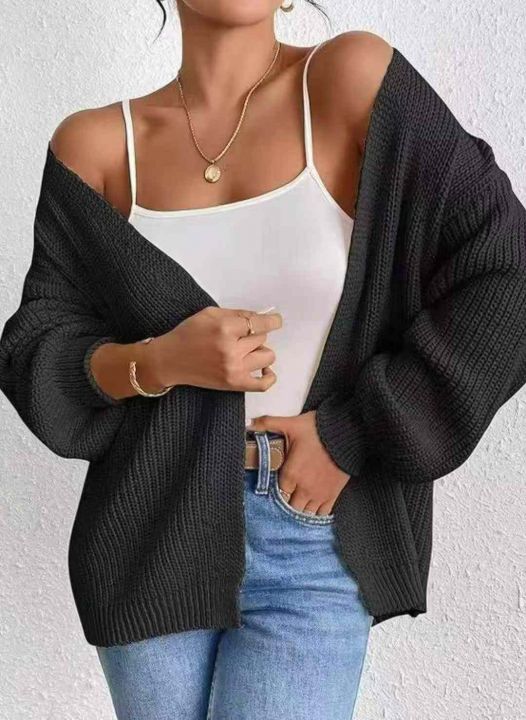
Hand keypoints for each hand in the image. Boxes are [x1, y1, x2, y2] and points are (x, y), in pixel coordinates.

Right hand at [148, 306, 282, 391]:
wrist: (169, 361)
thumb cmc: (187, 335)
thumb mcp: (209, 314)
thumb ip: (237, 314)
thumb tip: (262, 316)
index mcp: (224, 328)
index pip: (260, 323)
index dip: (272, 321)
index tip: (276, 320)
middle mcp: (231, 349)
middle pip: (262, 337)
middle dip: (253, 334)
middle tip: (239, 336)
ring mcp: (234, 368)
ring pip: (267, 356)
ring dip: (259, 351)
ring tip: (245, 350)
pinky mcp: (234, 384)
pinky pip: (263, 384)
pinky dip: (269, 376)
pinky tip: (264, 369)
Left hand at [246, 410, 351, 515]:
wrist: (347, 433)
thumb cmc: (318, 430)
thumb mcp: (290, 424)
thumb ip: (268, 424)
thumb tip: (250, 423)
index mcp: (290, 474)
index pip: (277, 494)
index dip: (275, 493)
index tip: (274, 490)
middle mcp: (303, 488)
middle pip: (289, 507)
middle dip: (287, 503)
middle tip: (286, 498)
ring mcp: (319, 494)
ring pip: (304, 513)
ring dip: (300, 510)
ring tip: (298, 505)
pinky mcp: (333, 495)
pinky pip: (322, 514)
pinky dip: (316, 514)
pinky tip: (313, 510)